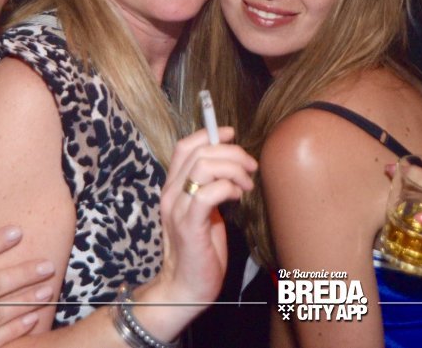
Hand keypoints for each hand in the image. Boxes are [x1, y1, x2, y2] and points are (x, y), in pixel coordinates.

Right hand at [131, 126, 256, 340]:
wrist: (185, 287)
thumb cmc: (200, 250)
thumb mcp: (205, 211)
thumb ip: (211, 187)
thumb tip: (232, 164)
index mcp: (173, 187)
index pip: (185, 146)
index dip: (210, 134)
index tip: (232, 135)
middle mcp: (171, 194)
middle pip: (200, 152)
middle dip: (232, 153)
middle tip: (250, 168)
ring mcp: (177, 209)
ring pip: (204, 167)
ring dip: (232, 169)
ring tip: (245, 185)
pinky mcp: (189, 226)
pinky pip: (208, 193)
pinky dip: (227, 188)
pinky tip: (237, 197)